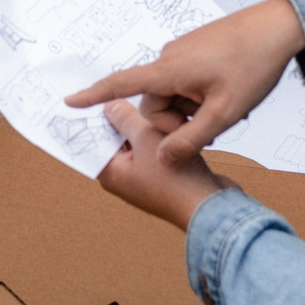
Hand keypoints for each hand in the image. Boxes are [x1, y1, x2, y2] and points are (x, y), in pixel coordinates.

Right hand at [65, 0, 304, 160]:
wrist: (279, 27)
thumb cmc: (254, 66)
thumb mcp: (224, 113)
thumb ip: (191, 140)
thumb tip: (163, 159)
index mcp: (169, 71)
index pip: (121, 85)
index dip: (94, 96)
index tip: (69, 102)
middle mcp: (169, 58)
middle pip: (157, 104)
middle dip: (179, 121)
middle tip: (214, 125)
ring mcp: (183, 52)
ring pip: (174, 94)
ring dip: (194, 109)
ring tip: (227, 108)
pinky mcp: (196, 49)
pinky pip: (186, 81)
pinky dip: (201, 95)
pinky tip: (228, 94)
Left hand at [96, 98, 233, 230]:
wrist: (211, 206)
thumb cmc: (175, 179)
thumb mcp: (146, 138)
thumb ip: (125, 119)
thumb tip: (109, 106)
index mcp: (111, 173)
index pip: (93, 140)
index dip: (98, 118)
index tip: (103, 97)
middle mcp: (124, 178)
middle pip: (117, 139)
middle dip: (126, 119)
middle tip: (132, 97)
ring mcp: (144, 178)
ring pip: (140, 141)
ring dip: (148, 126)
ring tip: (156, 109)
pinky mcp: (163, 176)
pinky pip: (157, 149)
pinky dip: (162, 137)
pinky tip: (172, 124)